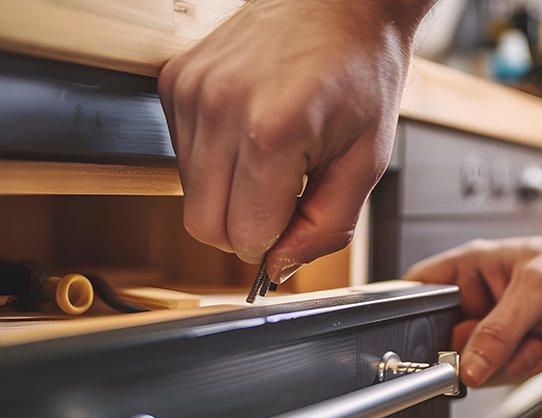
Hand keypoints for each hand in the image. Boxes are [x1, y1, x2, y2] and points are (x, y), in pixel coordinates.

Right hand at [158, 0, 424, 281]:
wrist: (338, 0)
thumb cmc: (360, 69)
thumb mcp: (366, 161)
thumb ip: (326, 226)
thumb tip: (279, 267)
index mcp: (271, 132)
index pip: (244, 237)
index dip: (274, 240)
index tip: (296, 215)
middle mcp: (219, 109)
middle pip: (204, 226)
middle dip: (245, 226)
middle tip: (284, 194)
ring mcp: (191, 92)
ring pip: (189, 195)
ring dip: (230, 191)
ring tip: (272, 152)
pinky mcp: (175, 81)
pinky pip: (182, 156)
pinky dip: (214, 159)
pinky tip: (248, 130)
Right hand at [404, 233, 541, 386]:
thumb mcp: (536, 291)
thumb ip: (499, 330)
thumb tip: (469, 366)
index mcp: (467, 269)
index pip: (418, 291)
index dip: (413, 317)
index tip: (427, 341)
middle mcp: (472, 300)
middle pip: (441, 340)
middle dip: (476, 352)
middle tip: (503, 345)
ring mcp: (488, 329)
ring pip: (471, 366)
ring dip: (506, 363)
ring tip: (533, 339)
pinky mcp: (506, 351)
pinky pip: (496, 376)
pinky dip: (522, 368)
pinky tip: (540, 346)